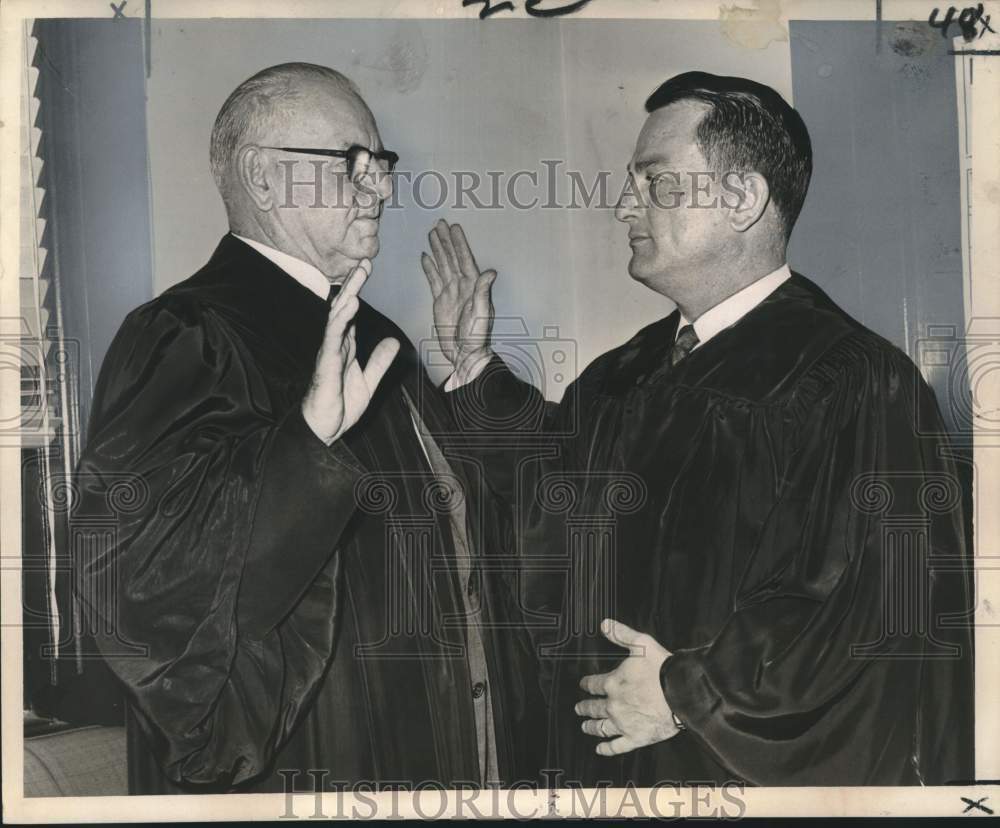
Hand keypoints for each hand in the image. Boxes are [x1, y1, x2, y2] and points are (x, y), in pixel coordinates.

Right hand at [302, 259, 399, 444]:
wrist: (324, 430)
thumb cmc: (340, 406)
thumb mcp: (368, 381)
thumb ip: (380, 361)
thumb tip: (393, 340)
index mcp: (345, 347)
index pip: (352, 313)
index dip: (358, 291)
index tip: (367, 269)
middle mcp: (335, 345)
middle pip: (343, 309)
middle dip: (353, 285)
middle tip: (364, 262)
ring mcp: (329, 353)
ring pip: (337, 318)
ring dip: (348, 296)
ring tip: (357, 278)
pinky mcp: (326, 365)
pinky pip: (333, 338)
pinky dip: (341, 321)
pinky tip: (350, 306)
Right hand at [421, 219, 495, 383]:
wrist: (464, 354)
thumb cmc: (476, 336)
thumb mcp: (481, 314)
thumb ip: (483, 292)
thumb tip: (490, 272)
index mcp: (472, 286)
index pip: (464, 259)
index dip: (459, 243)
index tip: (453, 228)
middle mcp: (461, 285)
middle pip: (452, 258)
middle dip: (445, 240)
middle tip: (439, 223)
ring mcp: (450, 292)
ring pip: (442, 265)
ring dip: (437, 250)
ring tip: (432, 234)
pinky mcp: (440, 301)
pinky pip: (433, 280)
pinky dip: (430, 268)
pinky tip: (426, 257)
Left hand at [575, 619, 679, 756]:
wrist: (683, 693)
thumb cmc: (663, 669)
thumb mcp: (641, 643)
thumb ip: (621, 634)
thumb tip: (605, 624)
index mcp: (613, 683)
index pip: (593, 684)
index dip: (586, 683)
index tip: (583, 684)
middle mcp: (614, 705)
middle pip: (594, 707)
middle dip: (584, 707)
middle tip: (579, 708)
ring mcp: (624, 723)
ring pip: (601, 727)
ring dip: (591, 727)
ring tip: (585, 726)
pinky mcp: (636, 737)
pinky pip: (617, 746)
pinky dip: (607, 749)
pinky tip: (600, 749)